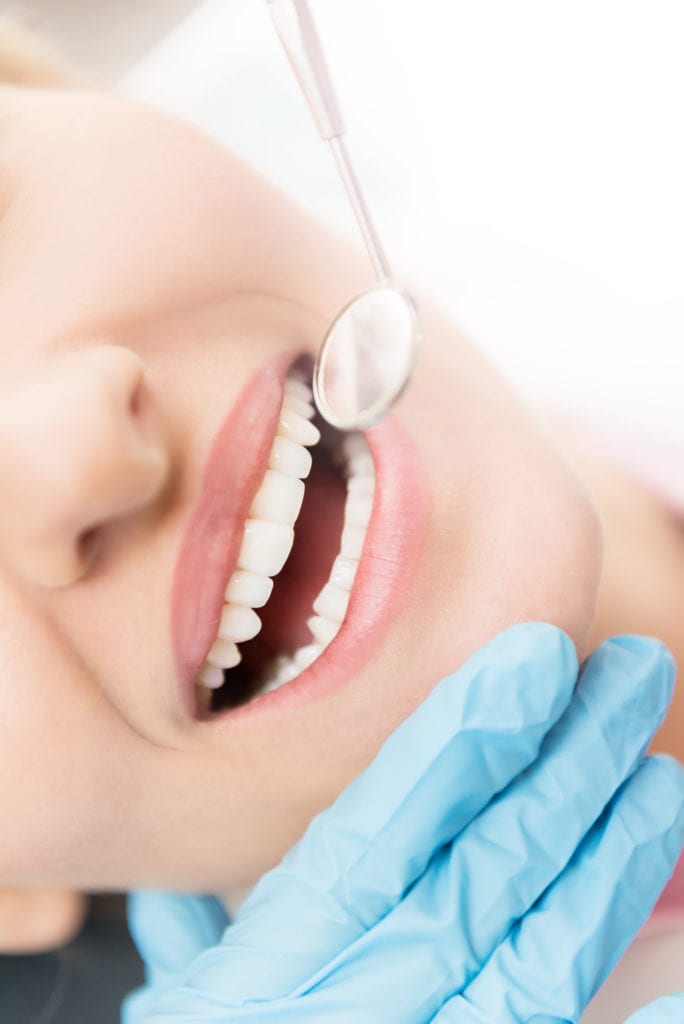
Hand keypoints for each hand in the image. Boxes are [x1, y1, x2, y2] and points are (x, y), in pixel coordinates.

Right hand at [124, 624, 683, 1022]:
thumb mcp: (186, 1022)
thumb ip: (198, 948)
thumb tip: (193, 882)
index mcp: (269, 981)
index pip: (384, 832)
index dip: (464, 739)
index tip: (533, 660)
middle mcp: (359, 1018)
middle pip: (484, 872)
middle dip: (566, 765)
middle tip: (631, 675)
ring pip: (546, 954)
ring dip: (614, 858)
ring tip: (662, 776)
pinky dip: (640, 1007)